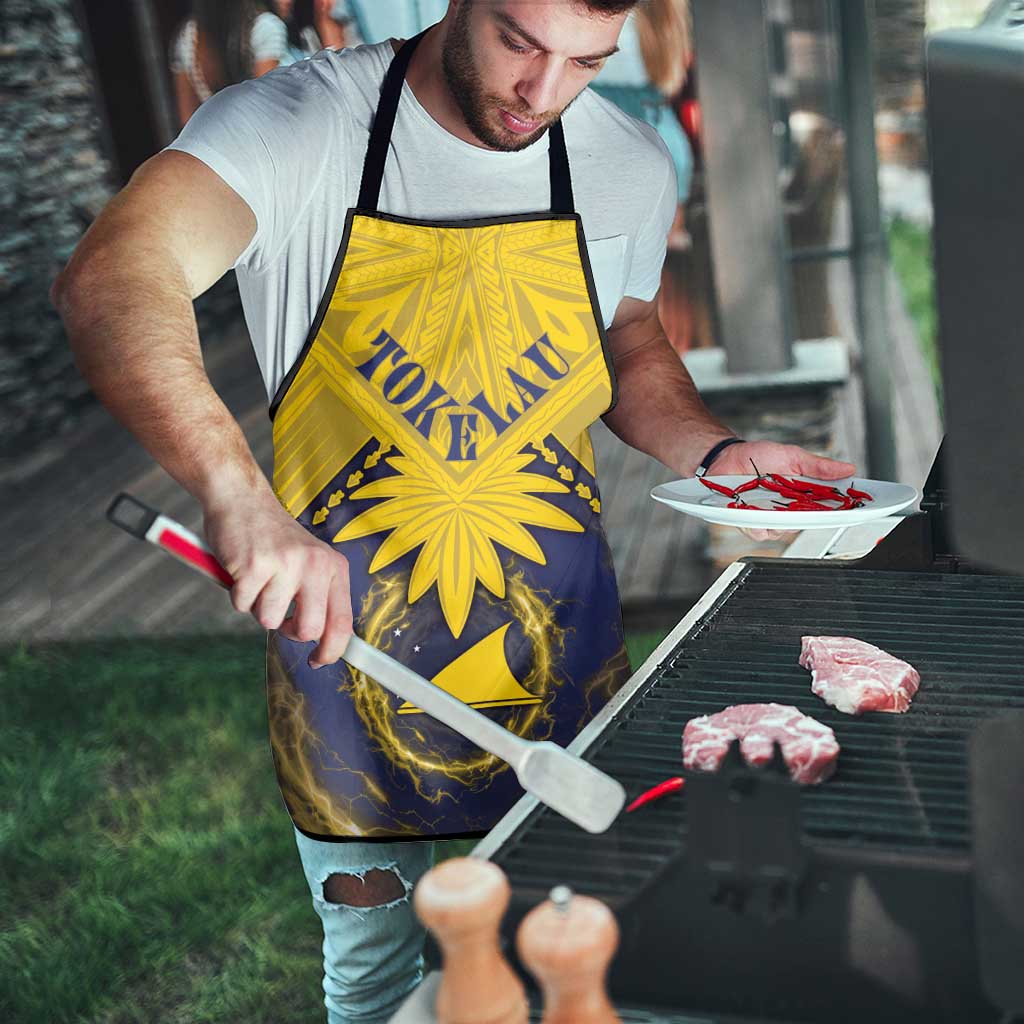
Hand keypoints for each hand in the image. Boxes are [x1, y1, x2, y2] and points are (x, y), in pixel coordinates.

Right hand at [203, 487, 352, 668]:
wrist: (241, 499)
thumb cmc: (273, 537)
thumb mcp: (309, 561)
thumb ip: (318, 595)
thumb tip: (322, 642)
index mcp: (334, 566)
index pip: (342, 621)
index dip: (332, 650)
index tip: (319, 660)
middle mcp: (315, 565)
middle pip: (309, 629)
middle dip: (289, 631)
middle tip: (279, 613)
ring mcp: (285, 564)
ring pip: (269, 620)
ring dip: (258, 607)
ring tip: (258, 579)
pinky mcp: (254, 566)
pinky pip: (242, 605)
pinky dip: (237, 595)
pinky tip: (242, 570)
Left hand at [709, 441, 856, 541]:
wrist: (726, 457)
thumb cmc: (758, 456)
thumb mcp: (792, 456)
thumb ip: (818, 466)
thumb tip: (848, 468)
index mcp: (803, 495)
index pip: (828, 507)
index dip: (843, 510)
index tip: (857, 508)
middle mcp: (789, 510)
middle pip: (808, 523)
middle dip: (813, 517)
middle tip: (813, 506)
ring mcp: (769, 518)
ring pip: (784, 531)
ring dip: (781, 519)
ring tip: (775, 504)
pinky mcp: (750, 523)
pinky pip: (759, 532)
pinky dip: (758, 524)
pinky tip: (755, 512)